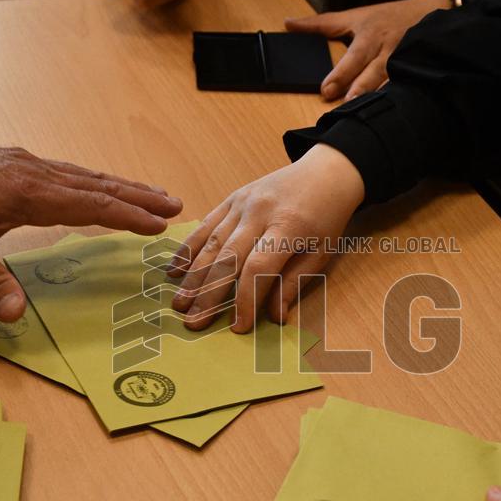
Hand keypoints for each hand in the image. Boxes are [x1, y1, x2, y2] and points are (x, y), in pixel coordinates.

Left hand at [0, 141, 181, 321]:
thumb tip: (15, 316)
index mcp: (31, 196)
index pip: (90, 205)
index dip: (127, 216)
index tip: (158, 225)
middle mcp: (41, 177)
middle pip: (100, 186)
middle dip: (140, 196)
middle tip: (176, 205)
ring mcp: (35, 167)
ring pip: (90, 176)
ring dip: (126, 186)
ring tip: (156, 194)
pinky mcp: (27, 164)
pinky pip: (75, 172)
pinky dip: (100, 181)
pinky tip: (107, 185)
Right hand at [167, 143, 363, 332]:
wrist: (325, 173)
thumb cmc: (326, 218)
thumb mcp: (321, 252)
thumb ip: (295, 283)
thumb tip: (274, 317)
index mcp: (288, 226)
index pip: (258, 268)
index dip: (245, 299)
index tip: (238, 327)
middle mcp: (260, 212)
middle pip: (228, 257)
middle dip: (208, 294)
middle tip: (193, 323)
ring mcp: (242, 203)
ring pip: (212, 242)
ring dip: (193, 276)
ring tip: (179, 303)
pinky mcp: (232, 198)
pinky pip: (206, 225)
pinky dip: (188, 248)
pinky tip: (175, 270)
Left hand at [285, 0, 456, 101]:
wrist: (426, 12)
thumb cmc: (384, 18)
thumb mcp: (353, 16)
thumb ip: (320, 24)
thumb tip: (289, 24)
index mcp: (370, 35)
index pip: (353, 56)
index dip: (341, 74)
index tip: (326, 90)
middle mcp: (388, 48)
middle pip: (374, 70)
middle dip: (361, 87)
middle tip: (347, 103)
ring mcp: (404, 60)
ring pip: (393, 80)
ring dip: (381, 96)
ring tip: (369, 113)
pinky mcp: (416, 70)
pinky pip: (409, 86)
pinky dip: (401, 97)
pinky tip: (395, 111)